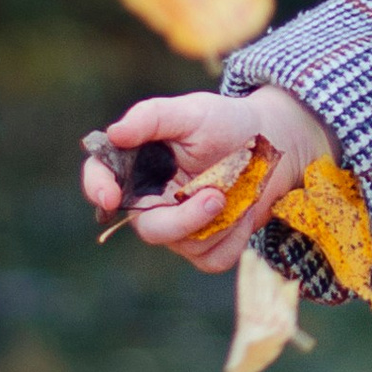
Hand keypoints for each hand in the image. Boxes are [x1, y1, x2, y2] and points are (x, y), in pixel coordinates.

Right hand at [78, 85, 331, 273]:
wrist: (274, 144)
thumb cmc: (226, 122)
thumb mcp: (192, 112)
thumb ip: (152, 117)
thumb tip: (115, 134)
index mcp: (137, 165)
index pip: (100, 178)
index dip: (97, 189)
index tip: (109, 197)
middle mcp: (151, 200)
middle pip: (148, 228)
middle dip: (182, 220)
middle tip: (216, 197)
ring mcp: (178, 226)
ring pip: (184, 245)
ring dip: (218, 222)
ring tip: (238, 191)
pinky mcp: (206, 246)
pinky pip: (212, 258)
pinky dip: (234, 238)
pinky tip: (244, 211)